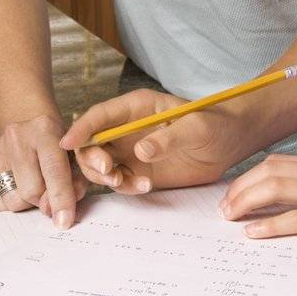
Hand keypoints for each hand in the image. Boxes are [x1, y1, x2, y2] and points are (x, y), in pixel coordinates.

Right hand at [0, 112, 84, 227]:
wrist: (30, 123)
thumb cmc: (58, 145)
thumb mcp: (77, 158)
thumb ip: (76, 183)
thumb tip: (60, 214)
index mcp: (45, 129)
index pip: (54, 171)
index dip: (61, 200)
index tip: (64, 222)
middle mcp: (16, 136)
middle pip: (31, 192)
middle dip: (44, 202)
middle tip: (49, 194)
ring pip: (12, 202)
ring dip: (27, 205)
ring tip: (34, 188)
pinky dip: (10, 206)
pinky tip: (18, 191)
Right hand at [60, 88, 252, 194]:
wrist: (229, 144)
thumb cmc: (215, 124)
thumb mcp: (196, 127)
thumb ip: (170, 137)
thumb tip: (140, 151)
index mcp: (136, 107)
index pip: (100, 116)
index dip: (81, 128)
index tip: (67, 143)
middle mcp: (127, 128)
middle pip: (91, 143)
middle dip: (91, 159)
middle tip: (108, 171)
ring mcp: (130, 151)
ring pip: (99, 166)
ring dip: (105, 177)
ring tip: (125, 182)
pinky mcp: (139, 170)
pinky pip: (119, 182)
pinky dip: (124, 188)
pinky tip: (144, 186)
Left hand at [220, 154, 296, 254]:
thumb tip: (285, 202)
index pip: (276, 163)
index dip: (248, 177)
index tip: (231, 195)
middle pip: (269, 172)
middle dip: (240, 189)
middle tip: (223, 210)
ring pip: (278, 188)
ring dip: (247, 202)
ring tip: (230, 218)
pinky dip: (272, 225)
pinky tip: (254, 233)